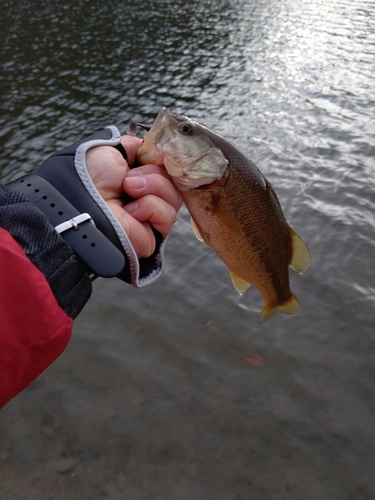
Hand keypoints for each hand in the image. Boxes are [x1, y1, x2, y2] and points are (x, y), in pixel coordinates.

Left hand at [85, 135, 181, 257]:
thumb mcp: (112, 148)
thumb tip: (155, 148)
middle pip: (172, 179)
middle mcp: (144, 195)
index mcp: (135, 175)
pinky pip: (168, 213)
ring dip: (153, 187)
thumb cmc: (90, 176)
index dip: (163, 160)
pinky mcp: (154, 232)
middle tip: (128, 179)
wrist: (82, 203)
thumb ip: (136, 146)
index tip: (157, 154)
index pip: (164, 166)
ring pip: (173, 195)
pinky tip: (130, 211)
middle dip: (153, 172)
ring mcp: (151, 214)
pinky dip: (150, 207)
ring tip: (129, 191)